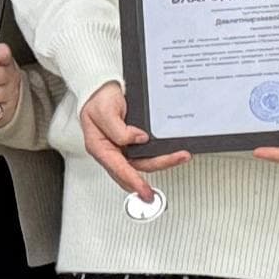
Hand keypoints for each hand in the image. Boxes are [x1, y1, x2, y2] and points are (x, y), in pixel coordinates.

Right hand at [80, 82, 183, 202]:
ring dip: (163, 160)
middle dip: (159, 166)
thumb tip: (138, 139)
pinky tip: (170, 153)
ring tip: (180, 156)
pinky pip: (146, 153)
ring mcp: (123, 148)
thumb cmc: (98, 99)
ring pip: (144, 162)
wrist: (102, 87)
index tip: (145, 191)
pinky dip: (159, 154)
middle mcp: (112, 151)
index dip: (134, 181)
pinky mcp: (131, 143)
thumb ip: (119, 130)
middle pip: (137, 167)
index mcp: (100, 147)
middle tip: (176, 160)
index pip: (119, 169)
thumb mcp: (104, 111)